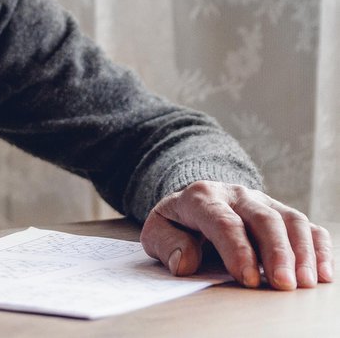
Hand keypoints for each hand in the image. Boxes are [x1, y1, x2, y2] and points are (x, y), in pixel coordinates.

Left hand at [141, 181, 332, 289]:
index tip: (248, 279)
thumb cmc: (177, 223)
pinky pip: (307, 225)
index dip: (238, 250)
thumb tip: (184, 262)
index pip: (224, 222)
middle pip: (263, 218)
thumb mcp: (158, 230)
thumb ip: (166, 244)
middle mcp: (236, 195)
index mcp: (201, 197)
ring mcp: (262, 201)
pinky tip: (323, 274)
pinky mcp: (280, 212)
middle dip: (276, 252)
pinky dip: (319, 247)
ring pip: (290, 219)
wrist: (193, 202)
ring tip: (306, 283)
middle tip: (284, 285)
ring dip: (302, 252)